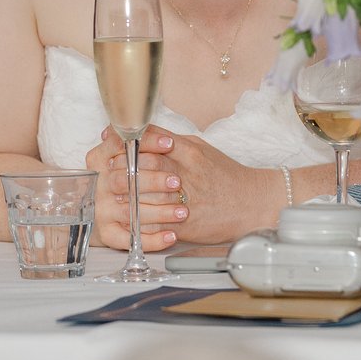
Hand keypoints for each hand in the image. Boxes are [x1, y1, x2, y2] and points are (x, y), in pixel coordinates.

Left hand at [86, 127, 276, 250]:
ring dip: (124, 197)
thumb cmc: (225, 175)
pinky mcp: (186, 226)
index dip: (128, 144)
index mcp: (190, 153)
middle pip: (143, 169)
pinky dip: (139, 222)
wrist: (253, 204)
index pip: (151, 143)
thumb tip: (141, 133)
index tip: (114, 145)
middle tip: (107, 171)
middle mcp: (187, 175)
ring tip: (112, 195)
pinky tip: (128, 219)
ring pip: (145, 198)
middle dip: (121, 170)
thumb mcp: (200, 149)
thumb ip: (171, 141)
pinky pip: (155, 225)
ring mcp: (186, 202)